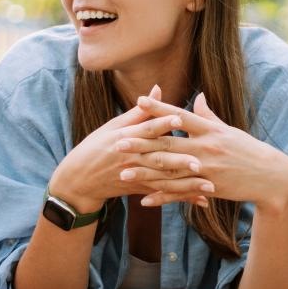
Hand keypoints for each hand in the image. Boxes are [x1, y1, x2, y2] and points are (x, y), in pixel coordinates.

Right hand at [47, 86, 187, 210]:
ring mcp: (135, 175)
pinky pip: (163, 193)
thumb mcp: (113, 126)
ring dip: (187, 184)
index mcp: (125, 137)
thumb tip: (158, 88)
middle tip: (201, 161)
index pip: (146, 129)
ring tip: (208, 185)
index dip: (162, 122)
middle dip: (180, 160)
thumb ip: (140, 111)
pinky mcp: (138, 189)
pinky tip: (200, 199)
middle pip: (158, 158)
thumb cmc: (96, 147)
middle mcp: (131, 157)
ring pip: (164, 180)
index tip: (180, 117)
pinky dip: (182, 197)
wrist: (78, 180)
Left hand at [123, 93, 287, 210]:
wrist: (270, 177)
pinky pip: (181, 193)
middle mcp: (206, 148)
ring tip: (123, 173)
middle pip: (168, 144)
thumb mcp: (229, 130)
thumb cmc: (248, 150)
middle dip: (141, 144)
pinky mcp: (209, 188)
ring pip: (170, 171)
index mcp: (210, 130)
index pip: (180, 116)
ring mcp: (207, 169)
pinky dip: (162, 197)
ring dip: (145, 173)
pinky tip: (144, 199)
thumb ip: (208, 115)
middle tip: (117, 142)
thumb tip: (198, 96)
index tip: (138, 100)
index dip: (159, 109)